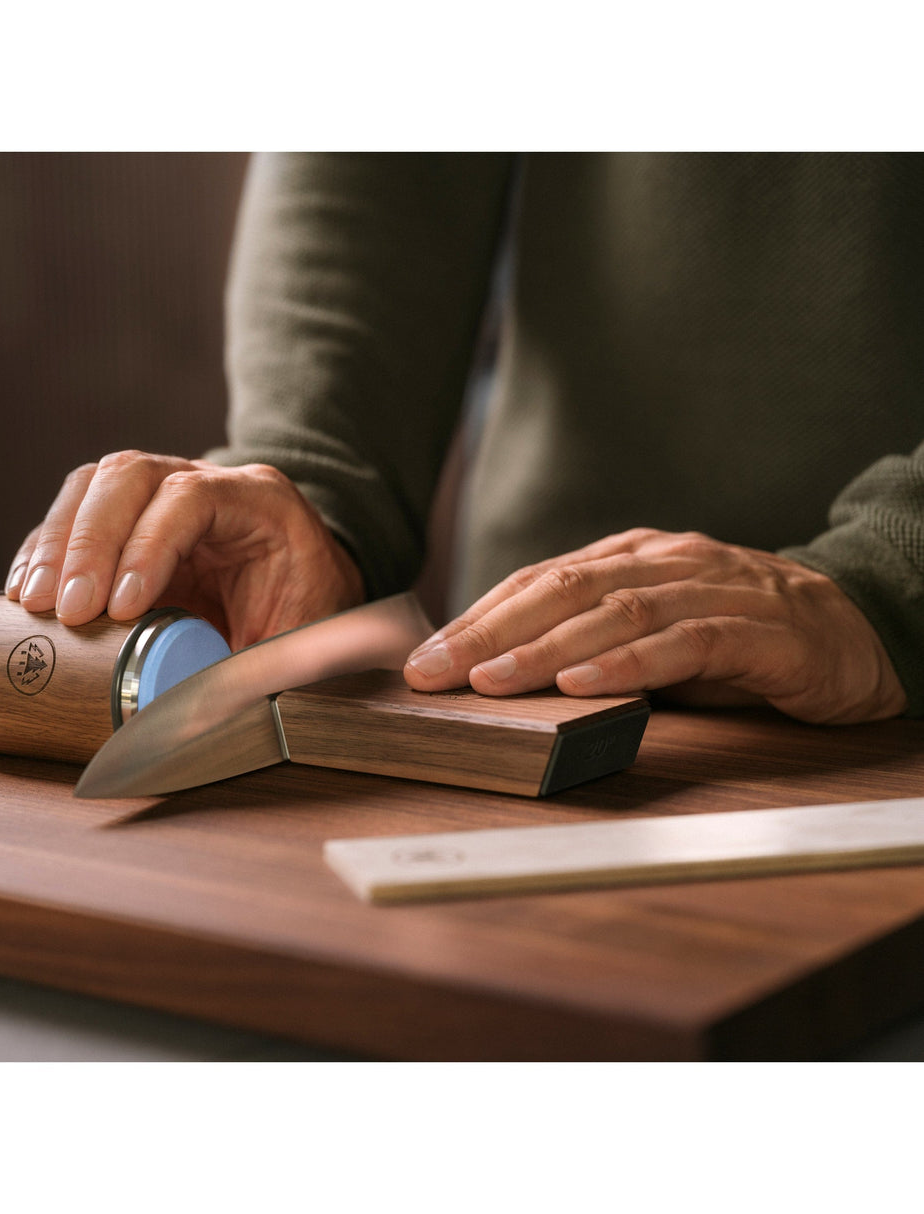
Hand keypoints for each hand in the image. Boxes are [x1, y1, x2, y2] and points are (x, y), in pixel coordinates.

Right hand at [5, 452, 363, 648]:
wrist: (311, 590)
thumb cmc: (308, 613)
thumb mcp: (298, 641)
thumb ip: (257, 671)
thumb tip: (197, 726)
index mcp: (260, 501)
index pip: (191, 498)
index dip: (149, 546)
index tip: (122, 607)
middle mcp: (207, 481)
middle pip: (130, 476)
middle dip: (88, 542)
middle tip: (68, 609)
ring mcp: (162, 492)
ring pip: (94, 486)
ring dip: (56, 543)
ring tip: (36, 602)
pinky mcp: (128, 520)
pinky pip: (74, 515)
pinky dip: (45, 550)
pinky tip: (28, 592)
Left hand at [403, 528, 906, 724]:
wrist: (855, 627)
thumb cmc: (736, 634)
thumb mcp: (652, 631)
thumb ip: (591, 639)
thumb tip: (500, 674)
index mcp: (631, 557)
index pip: (538, 581)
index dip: (477, 617)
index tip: (425, 657)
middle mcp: (664, 562)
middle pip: (562, 589)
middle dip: (489, 632)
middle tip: (432, 670)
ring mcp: (711, 589)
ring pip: (613, 613)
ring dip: (544, 649)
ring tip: (491, 681)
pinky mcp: (757, 628)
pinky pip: (683, 642)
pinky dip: (628, 665)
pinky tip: (583, 686)